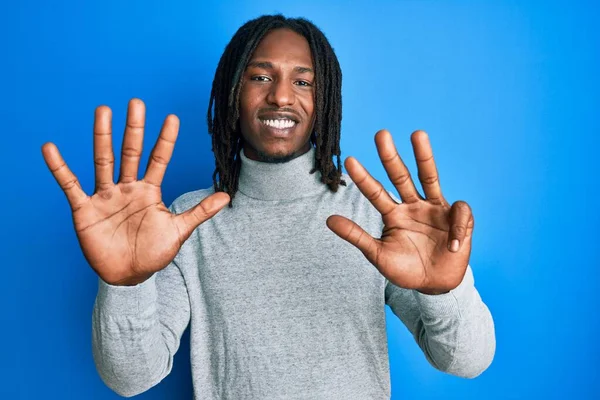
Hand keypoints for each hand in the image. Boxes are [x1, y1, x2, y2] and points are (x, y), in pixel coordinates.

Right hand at [41, 98, 229, 285]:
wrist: (128, 276)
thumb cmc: (153, 253)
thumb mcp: (178, 230)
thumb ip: (199, 212)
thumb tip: (227, 196)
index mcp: (149, 191)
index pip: (158, 160)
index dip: (165, 140)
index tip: (173, 118)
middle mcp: (127, 188)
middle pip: (131, 153)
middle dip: (134, 129)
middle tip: (137, 103)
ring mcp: (105, 196)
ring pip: (103, 161)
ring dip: (102, 137)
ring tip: (103, 111)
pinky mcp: (84, 209)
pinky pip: (70, 185)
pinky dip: (60, 168)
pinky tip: (51, 149)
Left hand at [326, 130, 472, 294]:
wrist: (434, 286)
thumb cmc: (405, 269)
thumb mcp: (378, 254)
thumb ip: (356, 236)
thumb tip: (328, 219)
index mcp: (393, 213)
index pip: (376, 192)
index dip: (363, 178)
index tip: (349, 160)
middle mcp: (413, 205)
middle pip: (400, 175)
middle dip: (390, 156)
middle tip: (380, 134)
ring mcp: (434, 209)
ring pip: (429, 177)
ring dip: (424, 156)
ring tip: (417, 134)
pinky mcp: (456, 219)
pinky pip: (459, 212)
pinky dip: (458, 225)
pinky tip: (452, 243)